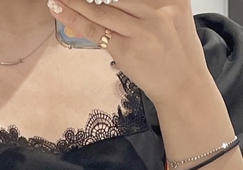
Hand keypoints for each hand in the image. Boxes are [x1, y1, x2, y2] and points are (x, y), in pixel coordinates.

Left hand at [44, 0, 210, 113]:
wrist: (184, 88)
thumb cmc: (177, 51)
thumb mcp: (174, 15)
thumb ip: (150, 2)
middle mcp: (158, 9)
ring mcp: (141, 30)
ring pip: (100, 8)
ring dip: (75, 0)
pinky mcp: (127, 50)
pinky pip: (95, 30)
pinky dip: (73, 17)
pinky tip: (58, 6)